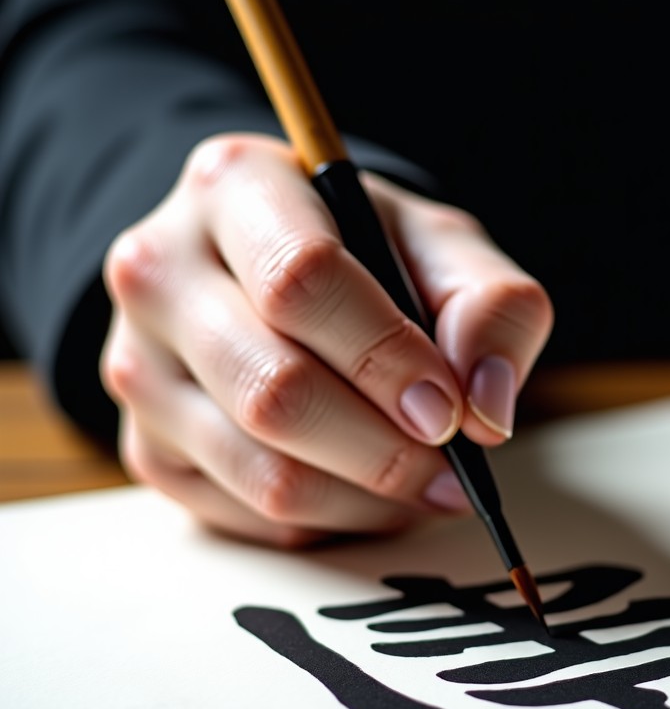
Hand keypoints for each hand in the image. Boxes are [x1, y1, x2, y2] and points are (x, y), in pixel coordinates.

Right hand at [100, 133, 552, 546]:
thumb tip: (487, 408)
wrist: (279, 279)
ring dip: (368, 498)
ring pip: (263, 471)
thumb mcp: (443, 251)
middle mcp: (161, 271)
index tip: (451, 412)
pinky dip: (333, 521)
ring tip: (424, 484)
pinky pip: (253, 517)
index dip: (387, 359)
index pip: (301, 281)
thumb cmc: (368, 260)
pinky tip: (369, 491)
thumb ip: (490, 306)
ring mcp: (140, 367)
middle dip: (384, 450)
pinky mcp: (150, 447)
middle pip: (274, 391)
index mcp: (235, 188)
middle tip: (452, 470)